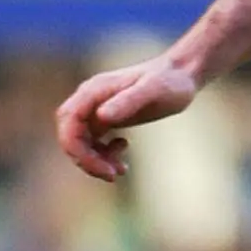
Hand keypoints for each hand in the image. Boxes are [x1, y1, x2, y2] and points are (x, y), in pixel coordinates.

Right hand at [55, 56, 198, 180]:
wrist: (181, 75)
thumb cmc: (170, 81)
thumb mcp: (153, 90)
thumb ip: (128, 102)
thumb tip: (102, 117)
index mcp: (94, 91)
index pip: (69, 122)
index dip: (77, 148)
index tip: (102, 167)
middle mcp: (90, 99)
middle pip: (70, 134)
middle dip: (85, 159)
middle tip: (112, 175)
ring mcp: (97, 109)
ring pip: (80, 142)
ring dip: (94, 161)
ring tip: (120, 171)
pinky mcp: (106, 118)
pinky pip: (92, 142)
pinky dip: (102, 156)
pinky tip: (122, 160)